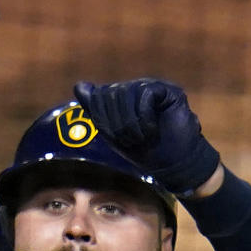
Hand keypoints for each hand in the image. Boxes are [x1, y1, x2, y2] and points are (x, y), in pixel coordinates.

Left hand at [72, 79, 219, 195]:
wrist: (172, 163)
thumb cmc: (144, 151)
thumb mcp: (112, 134)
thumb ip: (96, 111)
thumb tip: (78, 86)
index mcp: (122, 98)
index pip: (100, 97)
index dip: (104, 120)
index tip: (117, 139)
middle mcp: (136, 88)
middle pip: (112, 95)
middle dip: (118, 125)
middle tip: (132, 141)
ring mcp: (153, 87)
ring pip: (129, 94)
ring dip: (132, 124)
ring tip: (142, 138)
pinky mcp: (168, 91)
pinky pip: (146, 94)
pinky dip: (145, 118)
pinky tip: (152, 131)